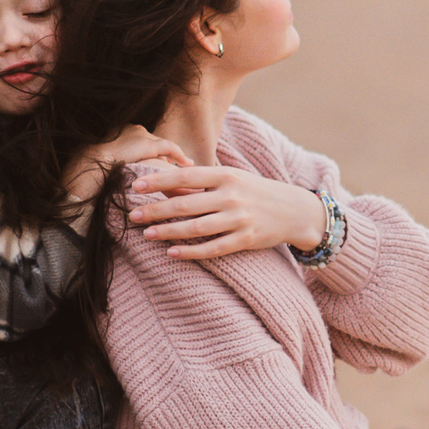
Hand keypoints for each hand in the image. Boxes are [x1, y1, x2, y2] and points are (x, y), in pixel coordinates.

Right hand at [64, 125, 187, 207]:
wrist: (90, 164)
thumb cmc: (89, 168)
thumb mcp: (99, 162)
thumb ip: (111, 163)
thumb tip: (116, 175)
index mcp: (116, 131)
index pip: (137, 140)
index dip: (146, 151)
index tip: (155, 158)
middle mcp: (130, 129)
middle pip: (151, 141)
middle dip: (161, 153)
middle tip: (172, 163)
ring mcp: (139, 134)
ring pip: (160, 145)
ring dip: (171, 156)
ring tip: (183, 165)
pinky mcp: (148, 143)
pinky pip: (169, 147)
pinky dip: (178, 155)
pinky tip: (187, 164)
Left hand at [126, 164, 327, 260]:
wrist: (294, 210)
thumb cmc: (255, 192)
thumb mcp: (231, 180)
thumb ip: (200, 185)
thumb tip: (164, 188)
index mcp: (226, 175)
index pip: (185, 177)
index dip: (159, 181)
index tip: (136, 186)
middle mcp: (231, 196)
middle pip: (186, 204)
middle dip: (157, 210)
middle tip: (133, 215)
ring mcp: (239, 219)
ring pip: (196, 228)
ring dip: (169, 232)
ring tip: (147, 235)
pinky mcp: (246, 239)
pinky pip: (213, 248)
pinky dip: (191, 251)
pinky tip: (172, 253)